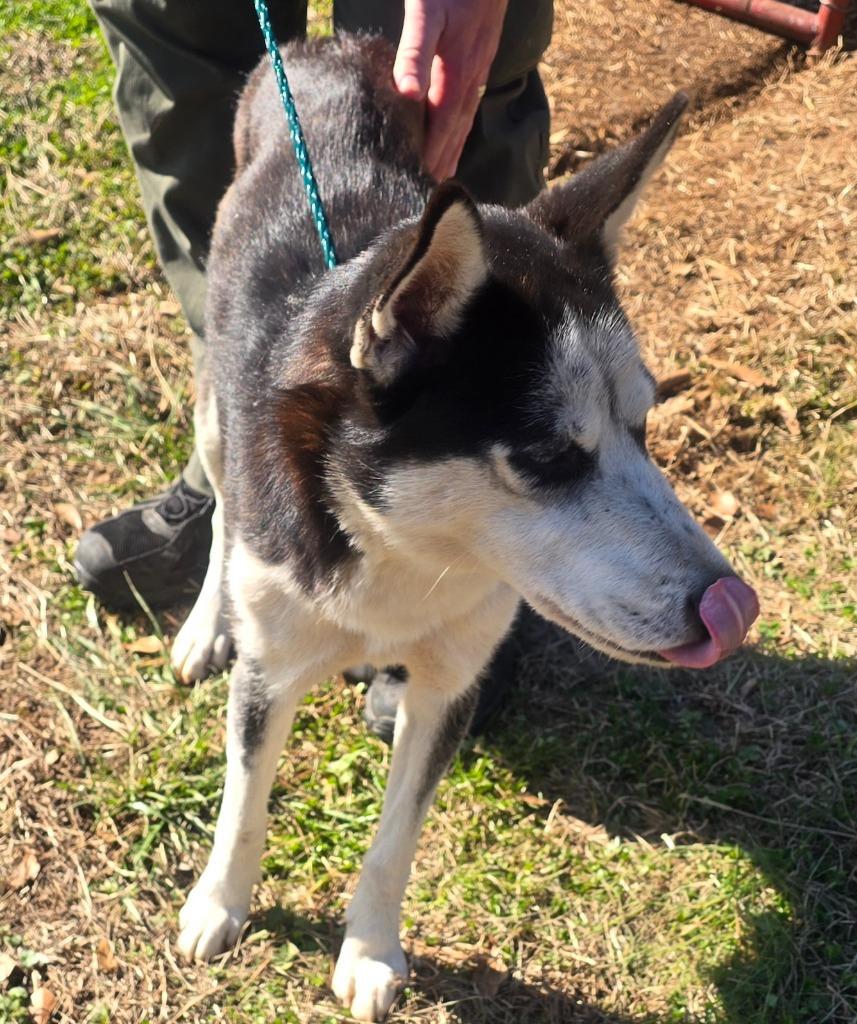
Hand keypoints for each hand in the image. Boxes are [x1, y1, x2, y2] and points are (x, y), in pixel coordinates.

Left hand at [394, 0, 507, 180]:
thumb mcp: (425, 11)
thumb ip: (415, 53)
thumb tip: (409, 98)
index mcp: (456, 69)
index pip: (440, 125)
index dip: (430, 155)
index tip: (419, 184)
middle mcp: (472, 74)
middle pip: (455, 128)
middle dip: (442, 161)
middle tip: (428, 194)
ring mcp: (480, 65)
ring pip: (465, 117)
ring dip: (454, 147)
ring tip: (443, 175)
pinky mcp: (481, 55)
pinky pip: (469, 101)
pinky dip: (461, 124)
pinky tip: (456, 132)